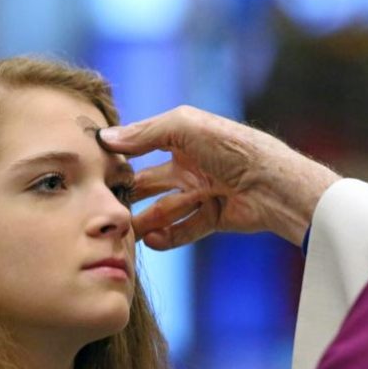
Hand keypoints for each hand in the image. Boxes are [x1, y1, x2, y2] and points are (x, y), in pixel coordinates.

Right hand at [99, 106, 340, 249]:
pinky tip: (153, 241)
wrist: (272, 185)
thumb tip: (107, 138)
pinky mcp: (213, 217)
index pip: (142, 146)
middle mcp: (190, 165)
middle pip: (149, 183)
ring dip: (145, 222)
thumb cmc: (231, 147)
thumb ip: (145, 132)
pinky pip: (184, 230)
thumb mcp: (184, 127)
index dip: (121, 157)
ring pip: (164, 210)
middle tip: (105, 207)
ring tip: (126, 232)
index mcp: (183, 138)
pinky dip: (168, 237)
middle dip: (128, 195)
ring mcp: (202, 192)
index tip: (95, 169)